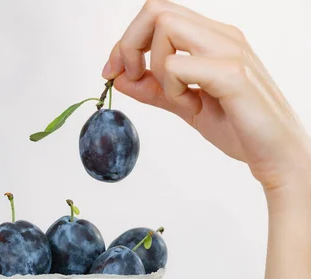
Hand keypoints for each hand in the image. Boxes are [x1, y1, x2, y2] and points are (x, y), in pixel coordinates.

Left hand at [103, 0, 309, 191]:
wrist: (275, 154)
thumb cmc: (238, 127)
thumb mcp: (184, 105)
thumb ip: (154, 89)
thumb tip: (119, 77)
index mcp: (211, 37)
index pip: (157, 13)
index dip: (126, 41)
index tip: (113, 72)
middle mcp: (221, 35)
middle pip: (156, 10)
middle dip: (129, 45)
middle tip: (131, 78)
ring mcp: (228, 50)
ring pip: (165, 28)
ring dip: (156, 68)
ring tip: (178, 97)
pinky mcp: (232, 73)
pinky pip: (178, 65)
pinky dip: (173, 88)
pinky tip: (192, 105)